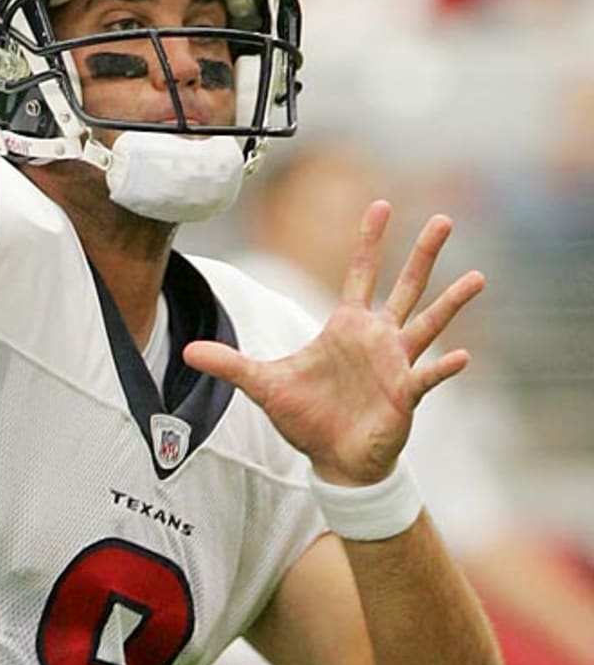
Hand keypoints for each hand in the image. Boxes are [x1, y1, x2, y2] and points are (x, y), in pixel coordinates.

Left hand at [184, 201, 485, 485]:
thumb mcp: (261, 384)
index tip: (381, 204)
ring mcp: (396, 365)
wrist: (331, 460)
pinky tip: (460, 356)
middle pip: (404, 286)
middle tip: (445, 219)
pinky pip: (427, 377)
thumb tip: (186, 351)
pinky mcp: (405, 397)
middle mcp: (377, 338)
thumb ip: (229, 363)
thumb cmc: (305, 417)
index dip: (369, 240)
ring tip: (477, 276)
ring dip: (452, 302)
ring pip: (428, 323)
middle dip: (423, 254)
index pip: (359, 273)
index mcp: (346, 327)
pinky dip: (443, 368)